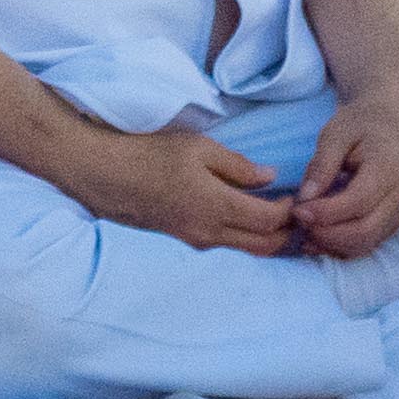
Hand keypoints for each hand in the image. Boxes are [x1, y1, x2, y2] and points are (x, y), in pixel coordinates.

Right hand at [68, 117, 302, 254]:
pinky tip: (245, 220)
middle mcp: (209, 233)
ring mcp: (194, 240)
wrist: (102, 174)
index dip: (289, 210)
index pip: (269, 221)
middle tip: (296, 214)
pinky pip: (224, 246)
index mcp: (216, 207)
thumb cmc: (149, 154)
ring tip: (277, 219)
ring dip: (267, 239)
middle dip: (286, 233)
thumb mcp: (198, 147)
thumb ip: (237, 165)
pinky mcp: (182, 240)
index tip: (295, 194)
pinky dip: (245, 238)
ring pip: (245, 251)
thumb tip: (270, 177)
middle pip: (263, 246)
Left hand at [284, 74, 398, 262]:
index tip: (297, 210)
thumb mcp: (335, 134)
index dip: (325, 212)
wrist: (390, 122)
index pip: (358, 202)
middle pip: (365, 230)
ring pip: (367, 243)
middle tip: (298, 221)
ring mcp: (398, 211)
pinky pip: (369, 243)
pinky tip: (317, 240)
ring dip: (333, 245)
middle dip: (327, 234)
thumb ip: (321, 165)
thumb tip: (305, 198)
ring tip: (304, 232)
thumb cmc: (360, 125)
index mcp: (387, 169)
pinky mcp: (391, 221)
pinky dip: (342, 248)